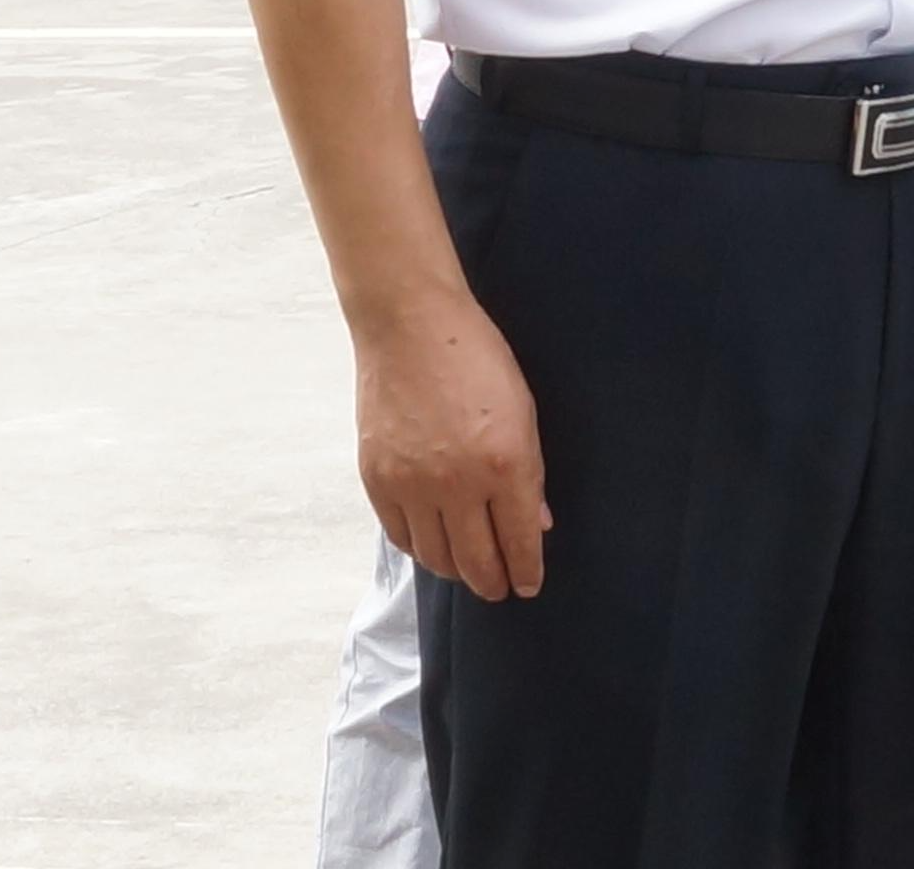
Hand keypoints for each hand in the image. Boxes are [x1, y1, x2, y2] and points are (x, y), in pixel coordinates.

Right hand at [356, 286, 549, 601]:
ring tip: (467, 567)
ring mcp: (412, 484)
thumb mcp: (523, 409)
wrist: (409, 323)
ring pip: (436, 557)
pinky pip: (401, 536)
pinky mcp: (377, 479)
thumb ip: (530, 472)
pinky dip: (420, 548)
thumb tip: (536, 523)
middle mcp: (457, 483)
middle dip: (493, 583)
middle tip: (499, 588)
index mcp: (504, 463)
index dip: (526, 571)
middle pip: (477, 562)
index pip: (520, 541)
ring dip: (456, 570)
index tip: (528, 585)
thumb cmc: (475, 356)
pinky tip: (433, 543)